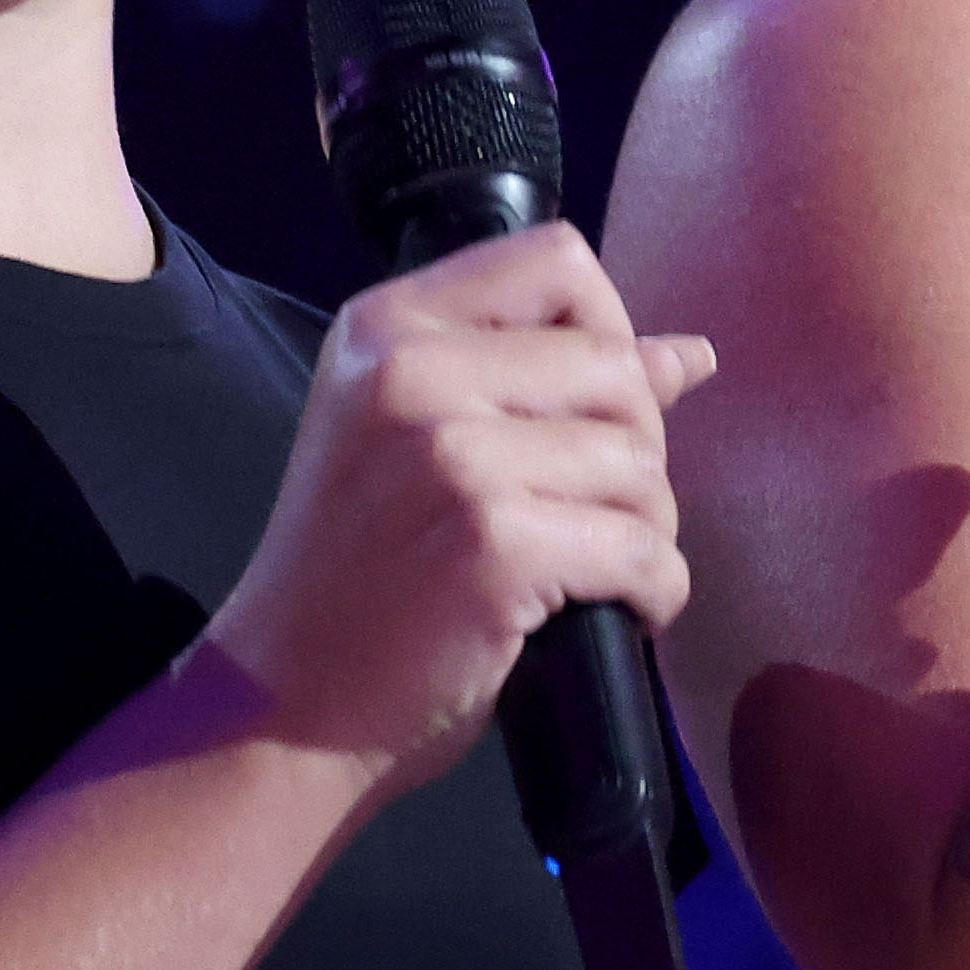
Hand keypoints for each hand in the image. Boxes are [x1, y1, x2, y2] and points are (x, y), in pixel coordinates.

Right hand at [204, 224, 704, 791]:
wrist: (281, 710)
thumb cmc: (359, 578)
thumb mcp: (423, 444)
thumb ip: (545, 381)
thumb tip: (687, 355)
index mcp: (388, 328)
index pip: (557, 259)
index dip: (607, 328)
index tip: (590, 409)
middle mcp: (412, 373)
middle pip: (613, 365)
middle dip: (636, 448)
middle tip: (594, 514)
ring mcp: (451, 457)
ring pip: (638, 463)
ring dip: (646, 530)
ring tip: (594, 570)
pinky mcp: (494, 544)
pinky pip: (643, 550)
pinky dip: (654, 591)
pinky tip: (618, 613)